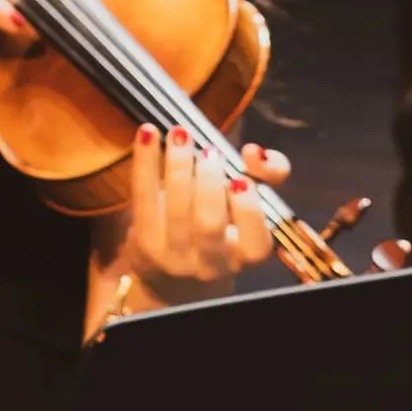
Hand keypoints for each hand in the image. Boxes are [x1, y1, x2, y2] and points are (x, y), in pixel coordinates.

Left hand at [94, 120, 293, 329]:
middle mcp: (213, 264)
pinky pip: (144, 199)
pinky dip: (146, 163)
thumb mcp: (249, 204)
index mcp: (246, 255)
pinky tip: (149, 132)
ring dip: (178, 166)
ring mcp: (175, 258)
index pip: (256, 244)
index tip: (241, 179)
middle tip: (210, 152)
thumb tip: (255, 152)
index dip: (248, 211)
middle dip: (209, 182)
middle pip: (210, 225)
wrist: (173, 277)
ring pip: (176, 211)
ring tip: (181, 134)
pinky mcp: (145, 245)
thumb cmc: (222, 228)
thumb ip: (267, 174)